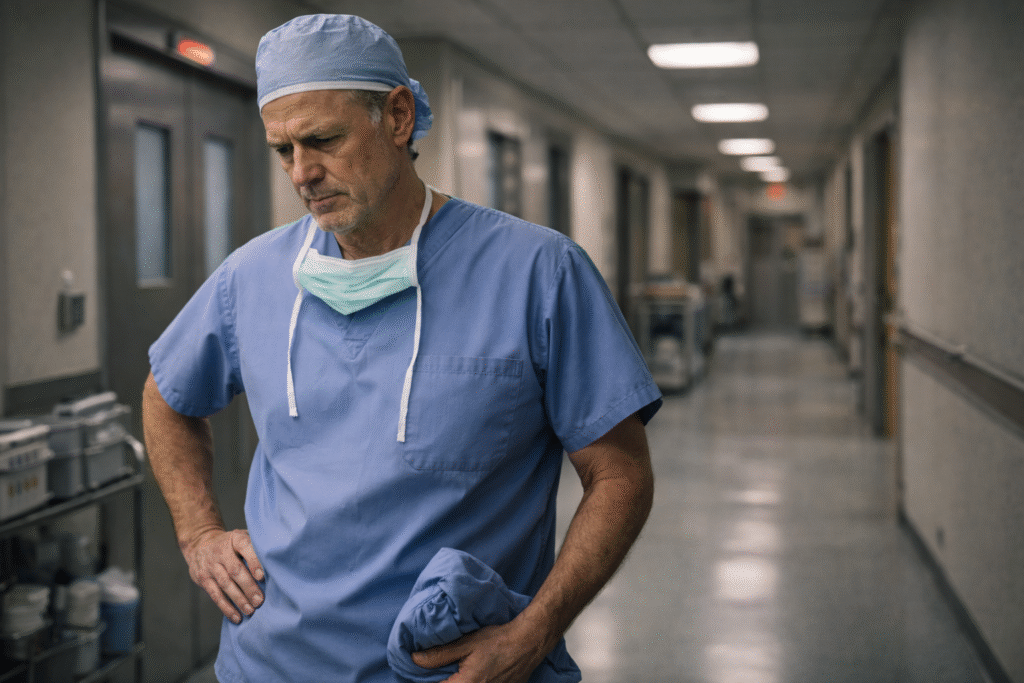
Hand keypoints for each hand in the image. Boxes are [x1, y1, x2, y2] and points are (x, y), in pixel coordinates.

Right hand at [182, 528, 264, 623]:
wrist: (200, 543)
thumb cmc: (231, 544)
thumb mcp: (242, 537)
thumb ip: (256, 547)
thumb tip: (278, 562)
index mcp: (235, 539)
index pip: (245, 547)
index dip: (254, 561)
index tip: (262, 576)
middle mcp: (221, 551)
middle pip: (235, 570)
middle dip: (249, 587)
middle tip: (260, 600)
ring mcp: (211, 565)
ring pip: (225, 584)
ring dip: (239, 600)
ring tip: (251, 611)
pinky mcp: (203, 579)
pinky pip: (215, 595)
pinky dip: (226, 608)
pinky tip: (237, 617)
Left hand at [411, 622, 547, 682]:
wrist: (528, 643)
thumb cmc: (498, 641)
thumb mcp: (466, 643)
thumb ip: (440, 654)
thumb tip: (415, 659)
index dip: (428, 681)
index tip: (423, 675)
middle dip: (445, 680)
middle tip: (442, 672)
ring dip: (457, 681)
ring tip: (456, 672)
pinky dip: (468, 682)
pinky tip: (468, 675)